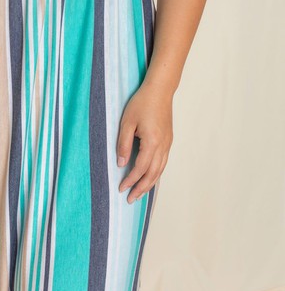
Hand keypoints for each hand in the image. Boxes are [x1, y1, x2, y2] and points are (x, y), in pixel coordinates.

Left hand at [116, 80, 173, 203]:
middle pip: (152, 174)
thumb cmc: (142, 103)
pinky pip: (163, 162)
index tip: (121, 188)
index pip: (140, 168)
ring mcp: (168, 144)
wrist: (160, 90)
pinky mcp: (169, 140)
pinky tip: (149, 176)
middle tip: (130, 199)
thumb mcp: (127, 122)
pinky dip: (156, 173)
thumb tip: (121, 163)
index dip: (130, 180)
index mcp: (152, 142)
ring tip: (140, 193)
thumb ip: (123, 144)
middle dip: (141, 188)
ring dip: (149, 183)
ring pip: (160, 170)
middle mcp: (163, 146)